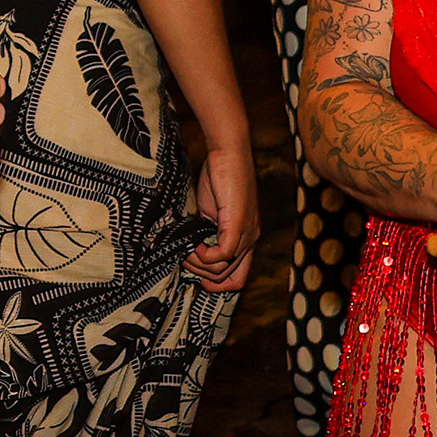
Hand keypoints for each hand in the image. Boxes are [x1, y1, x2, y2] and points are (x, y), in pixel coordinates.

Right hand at [184, 141, 258, 292]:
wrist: (228, 152)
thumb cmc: (219, 177)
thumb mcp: (211, 212)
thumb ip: (207, 232)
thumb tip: (191, 250)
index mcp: (246, 238)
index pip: (238, 278)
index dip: (217, 284)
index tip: (196, 273)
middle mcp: (250, 240)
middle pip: (229, 279)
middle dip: (202, 274)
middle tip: (186, 256)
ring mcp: (246, 234)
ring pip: (223, 270)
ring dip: (199, 264)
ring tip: (188, 247)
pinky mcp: (238, 225)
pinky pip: (223, 255)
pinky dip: (205, 254)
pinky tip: (195, 241)